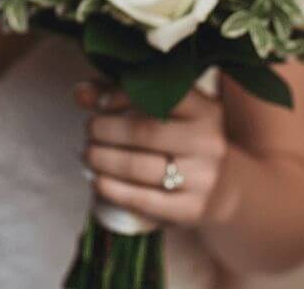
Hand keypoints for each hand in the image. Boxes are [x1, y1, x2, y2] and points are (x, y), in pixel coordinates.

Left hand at [75, 78, 230, 225]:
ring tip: (87, 154)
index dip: (122, 95)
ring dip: (103, 159)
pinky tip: (97, 181)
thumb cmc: (181, 137)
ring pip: (141, 167)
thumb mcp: (164, 110)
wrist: (223, 186)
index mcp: (203, 108)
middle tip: (88, 129)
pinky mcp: (193, 209)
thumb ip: (120, 93)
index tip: (99, 103)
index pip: (160, 94)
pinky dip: (115, 190)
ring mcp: (204, 178)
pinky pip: (146, 200)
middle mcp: (208, 141)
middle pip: (145, 132)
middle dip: (106, 129)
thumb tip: (80, 94)